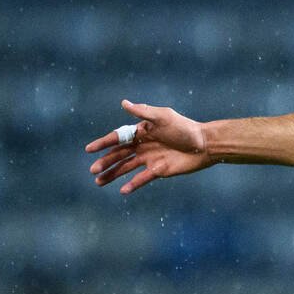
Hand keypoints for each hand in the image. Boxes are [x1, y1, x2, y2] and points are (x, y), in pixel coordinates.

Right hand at [86, 100, 213, 193]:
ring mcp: (149, 159)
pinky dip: (132, 184)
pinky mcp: (158, 170)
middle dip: (105, 162)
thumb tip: (123, 103)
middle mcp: (143, 145)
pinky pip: (142, 178)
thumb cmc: (184, 127)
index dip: (103, 143)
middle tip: (92, 170)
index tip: (89, 149)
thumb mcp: (163, 116)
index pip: (118, 138)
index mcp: (141, 131)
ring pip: (126, 168)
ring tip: (99, 182)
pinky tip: (122, 191)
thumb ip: (143, 111)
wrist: (204, 144)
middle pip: (119, 155)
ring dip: (113, 174)